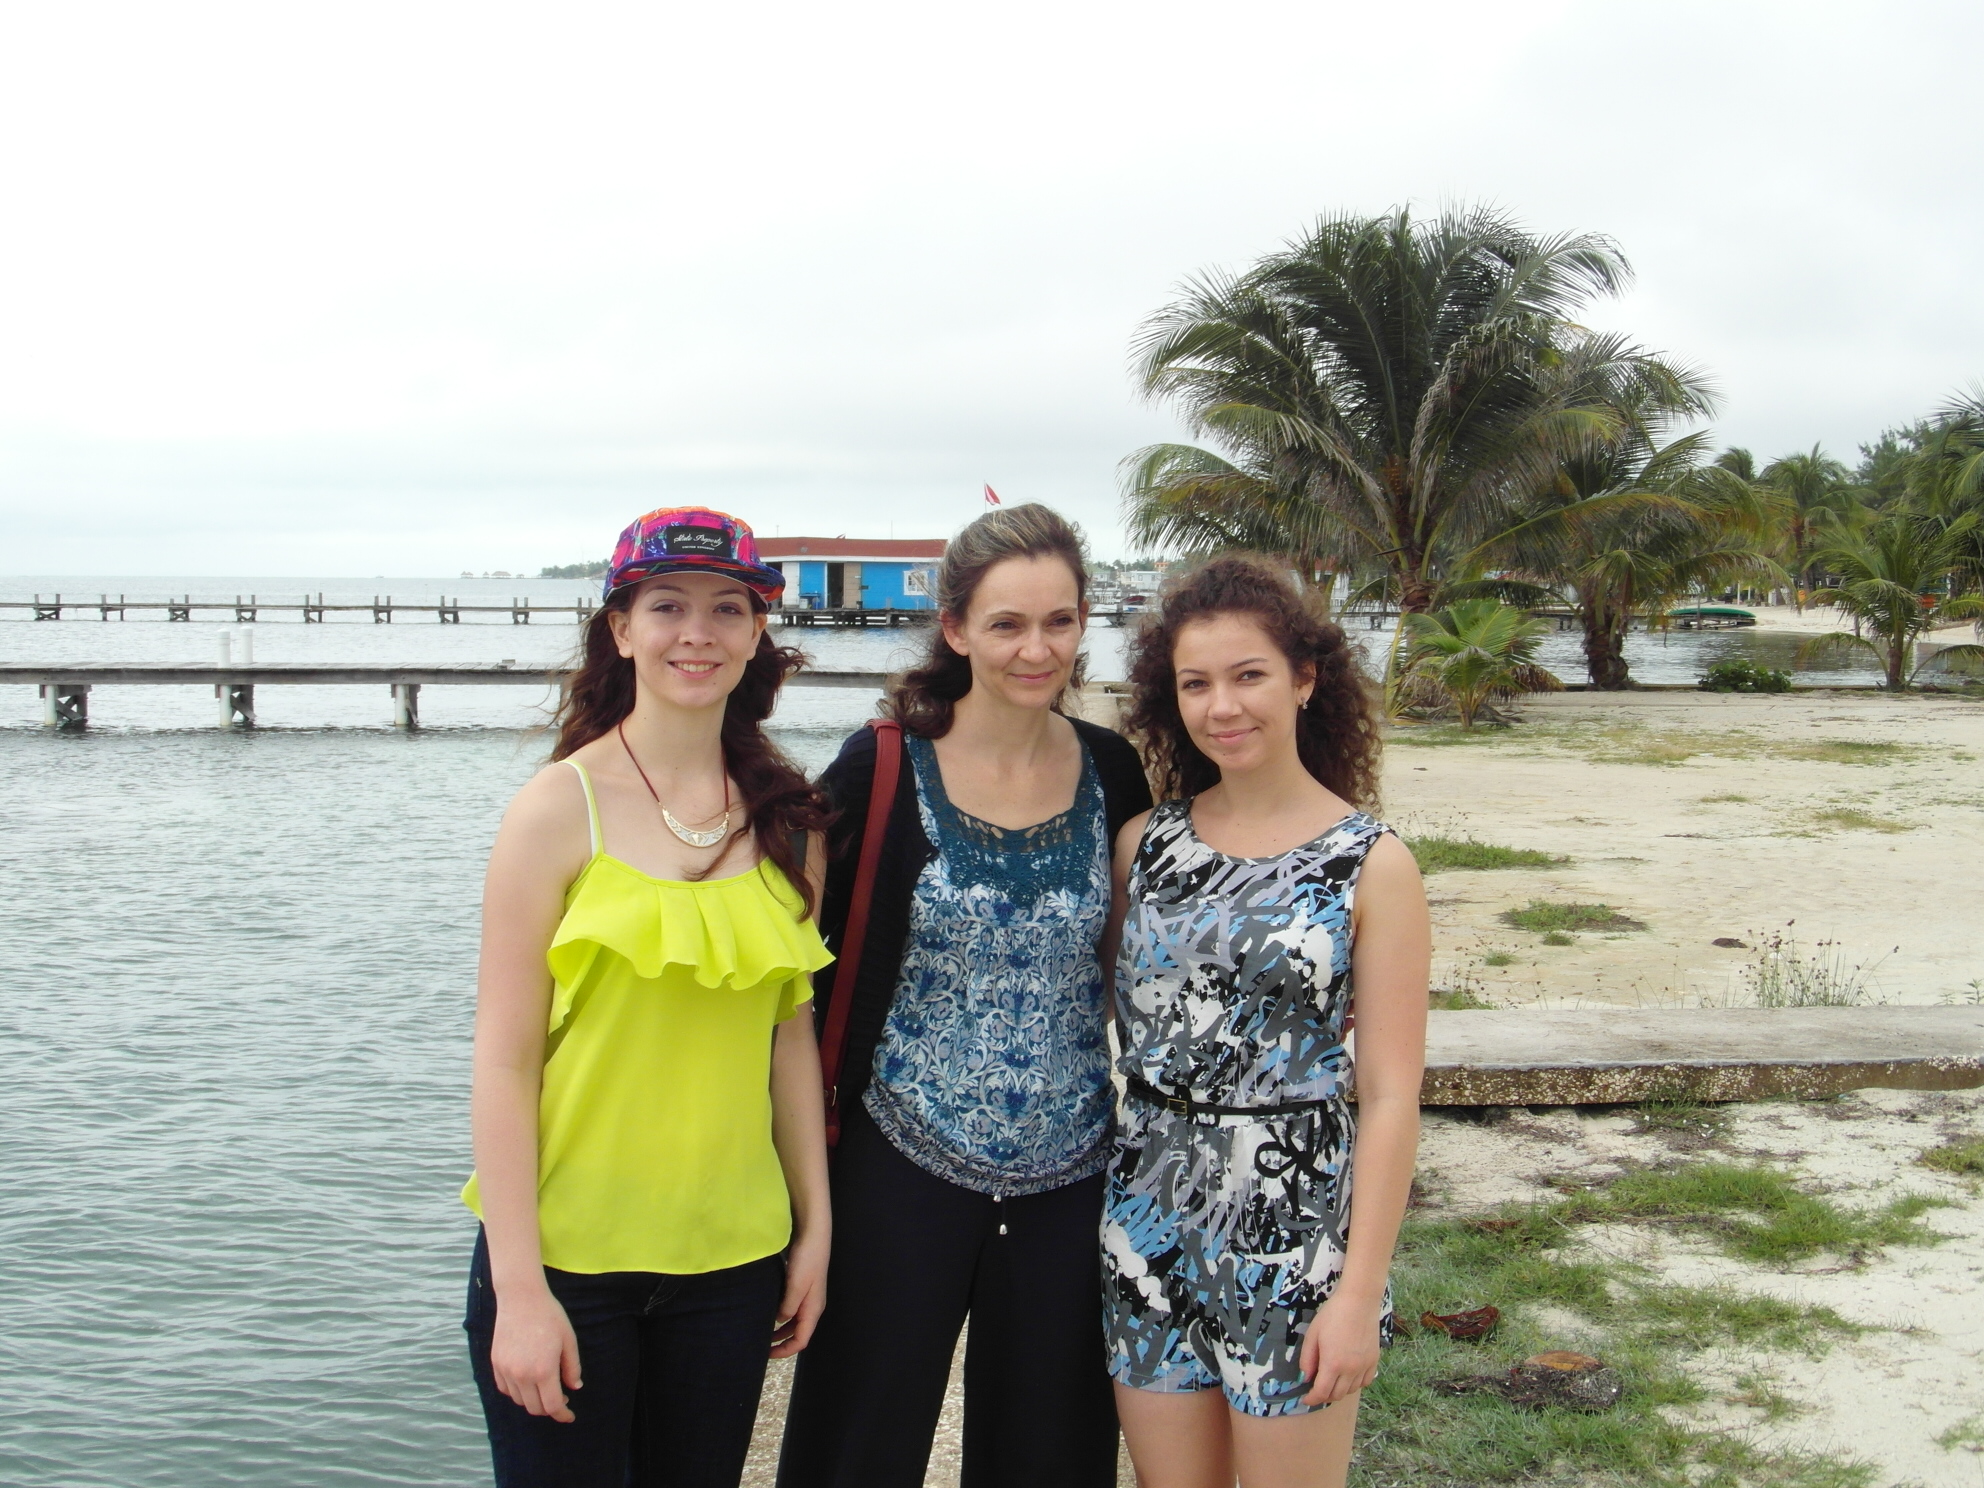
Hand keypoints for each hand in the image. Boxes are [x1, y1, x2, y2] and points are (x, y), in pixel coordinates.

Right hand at [490, 1285, 581, 1422]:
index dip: (563, 1415)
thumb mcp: (568, 1340)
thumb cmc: (549, 1316)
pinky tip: (527, 1382)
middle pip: (535, 1408)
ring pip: (519, 1401)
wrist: (521, 1297)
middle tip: (561, 1398)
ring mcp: (506, 1370)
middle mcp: (522, 1375)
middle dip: (550, 1408)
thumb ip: (572, 1367)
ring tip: (544, 1387)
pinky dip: (517, 1392)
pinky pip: (505, 1389)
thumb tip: (574, 1387)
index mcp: (543, 1370)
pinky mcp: (496, 1364)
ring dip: (533, 1401)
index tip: (569, 1416)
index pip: (553, 1405)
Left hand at [770, 1228, 828, 1358]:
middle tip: (761, 1345)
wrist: (813, 1235)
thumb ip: (788, 1307)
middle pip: (798, 1332)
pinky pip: (791, 1307)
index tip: (767, 1354)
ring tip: (762, 1331)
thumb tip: (779, 1321)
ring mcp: (807, 1295)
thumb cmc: (806, 1260)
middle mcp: (812, 1306)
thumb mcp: (795, 1286)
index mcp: (813, 1309)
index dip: (785, 1351)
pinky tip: (768, 1310)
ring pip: (794, 1320)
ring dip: (780, 1329)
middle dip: (781, 1342)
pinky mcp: (802, 1286)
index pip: (801, 1340)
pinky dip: (781, 1314)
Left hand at [1298, 1290, 1382, 1407]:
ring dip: (1339, 1390)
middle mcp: (1350, 1370)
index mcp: (1333, 1363)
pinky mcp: (1374, 1361)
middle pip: (1337, 1395)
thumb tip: (1305, 1378)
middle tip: (1316, 1388)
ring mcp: (1365, 1366)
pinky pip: (1365, 1382)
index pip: (1322, 1393)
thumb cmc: (1332, 1315)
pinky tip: (1348, 1375)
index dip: (1312, 1399)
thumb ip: (1307, 1359)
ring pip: (1351, 1390)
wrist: (1359, 1301)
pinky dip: (1355, 1384)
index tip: (1305, 1398)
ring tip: (1331, 1380)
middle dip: (1324, 1395)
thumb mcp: (1312, 1335)